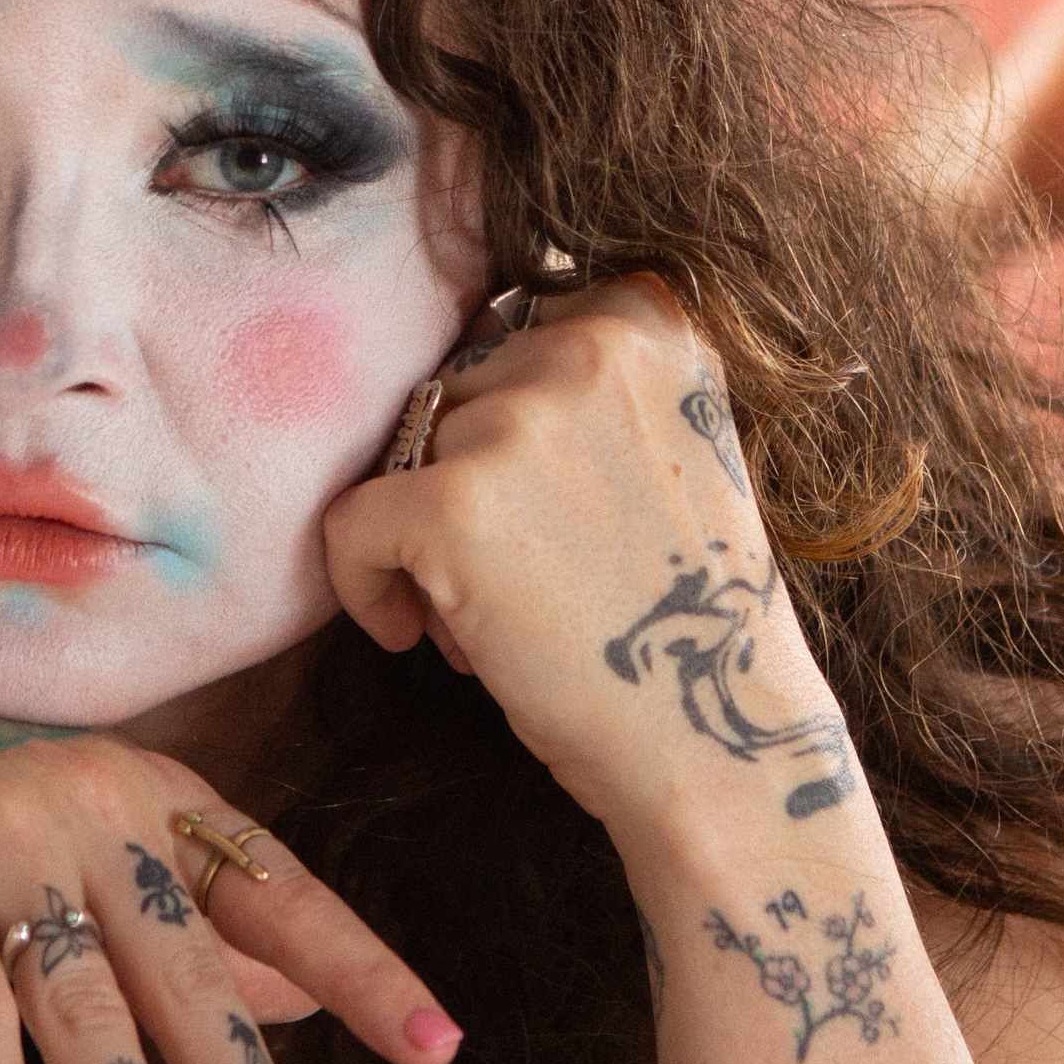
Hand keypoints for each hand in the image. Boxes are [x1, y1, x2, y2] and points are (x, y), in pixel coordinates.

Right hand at [0, 623, 461, 1063]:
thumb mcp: (118, 836)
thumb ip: (206, 920)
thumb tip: (305, 1010)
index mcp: (166, 800)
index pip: (283, 896)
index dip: (361, 971)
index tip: (438, 1047)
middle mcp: (98, 815)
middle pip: (192, 975)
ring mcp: (5, 846)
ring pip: (85, 1008)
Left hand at [319, 277, 855, 839]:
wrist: (713, 740)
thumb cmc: (682, 612)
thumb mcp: (672, 450)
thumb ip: (584, 390)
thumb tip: (452, 382)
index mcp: (650, 323)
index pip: (513, 331)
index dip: (504, 423)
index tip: (530, 503)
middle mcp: (588, 349)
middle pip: (455, 392)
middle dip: (464, 482)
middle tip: (518, 576)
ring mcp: (520, 422)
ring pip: (404, 457)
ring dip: (424, 538)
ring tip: (488, 618)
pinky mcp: (453, 502)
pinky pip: (350, 519)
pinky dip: (360, 582)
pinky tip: (411, 635)